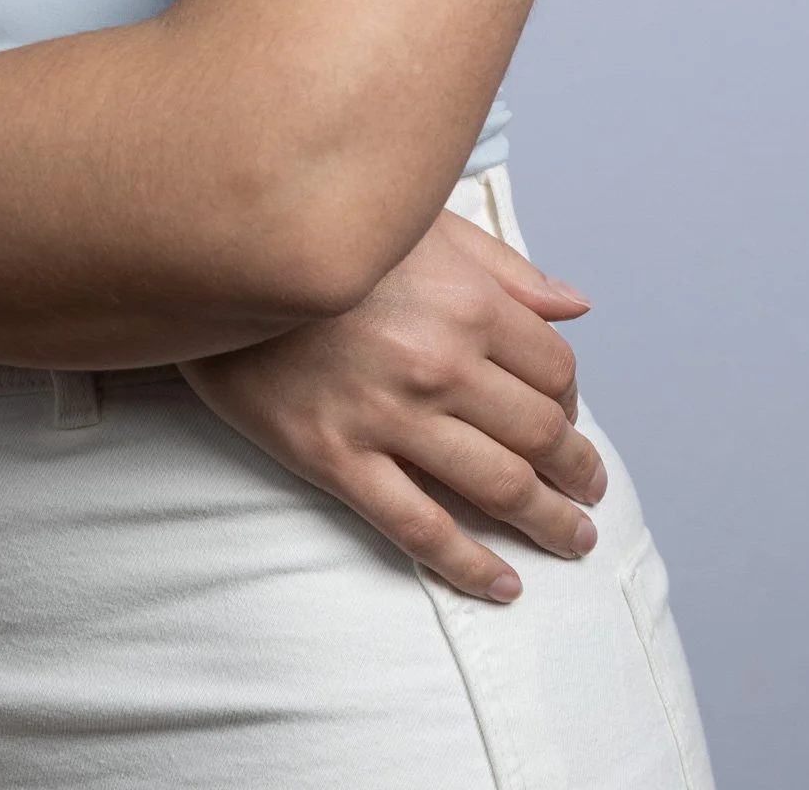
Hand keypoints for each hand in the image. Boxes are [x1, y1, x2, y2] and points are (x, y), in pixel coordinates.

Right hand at [177, 202, 603, 601]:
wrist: (217, 258)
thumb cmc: (329, 239)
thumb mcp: (423, 226)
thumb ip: (504, 267)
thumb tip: (575, 307)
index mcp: (466, 301)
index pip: (555, 370)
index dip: (571, 402)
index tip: (568, 419)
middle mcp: (438, 361)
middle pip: (538, 435)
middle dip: (577, 472)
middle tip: (591, 493)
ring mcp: (386, 415)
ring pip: (496, 487)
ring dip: (548, 523)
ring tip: (571, 540)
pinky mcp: (335, 457)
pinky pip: (417, 526)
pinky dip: (468, 564)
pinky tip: (501, 583)